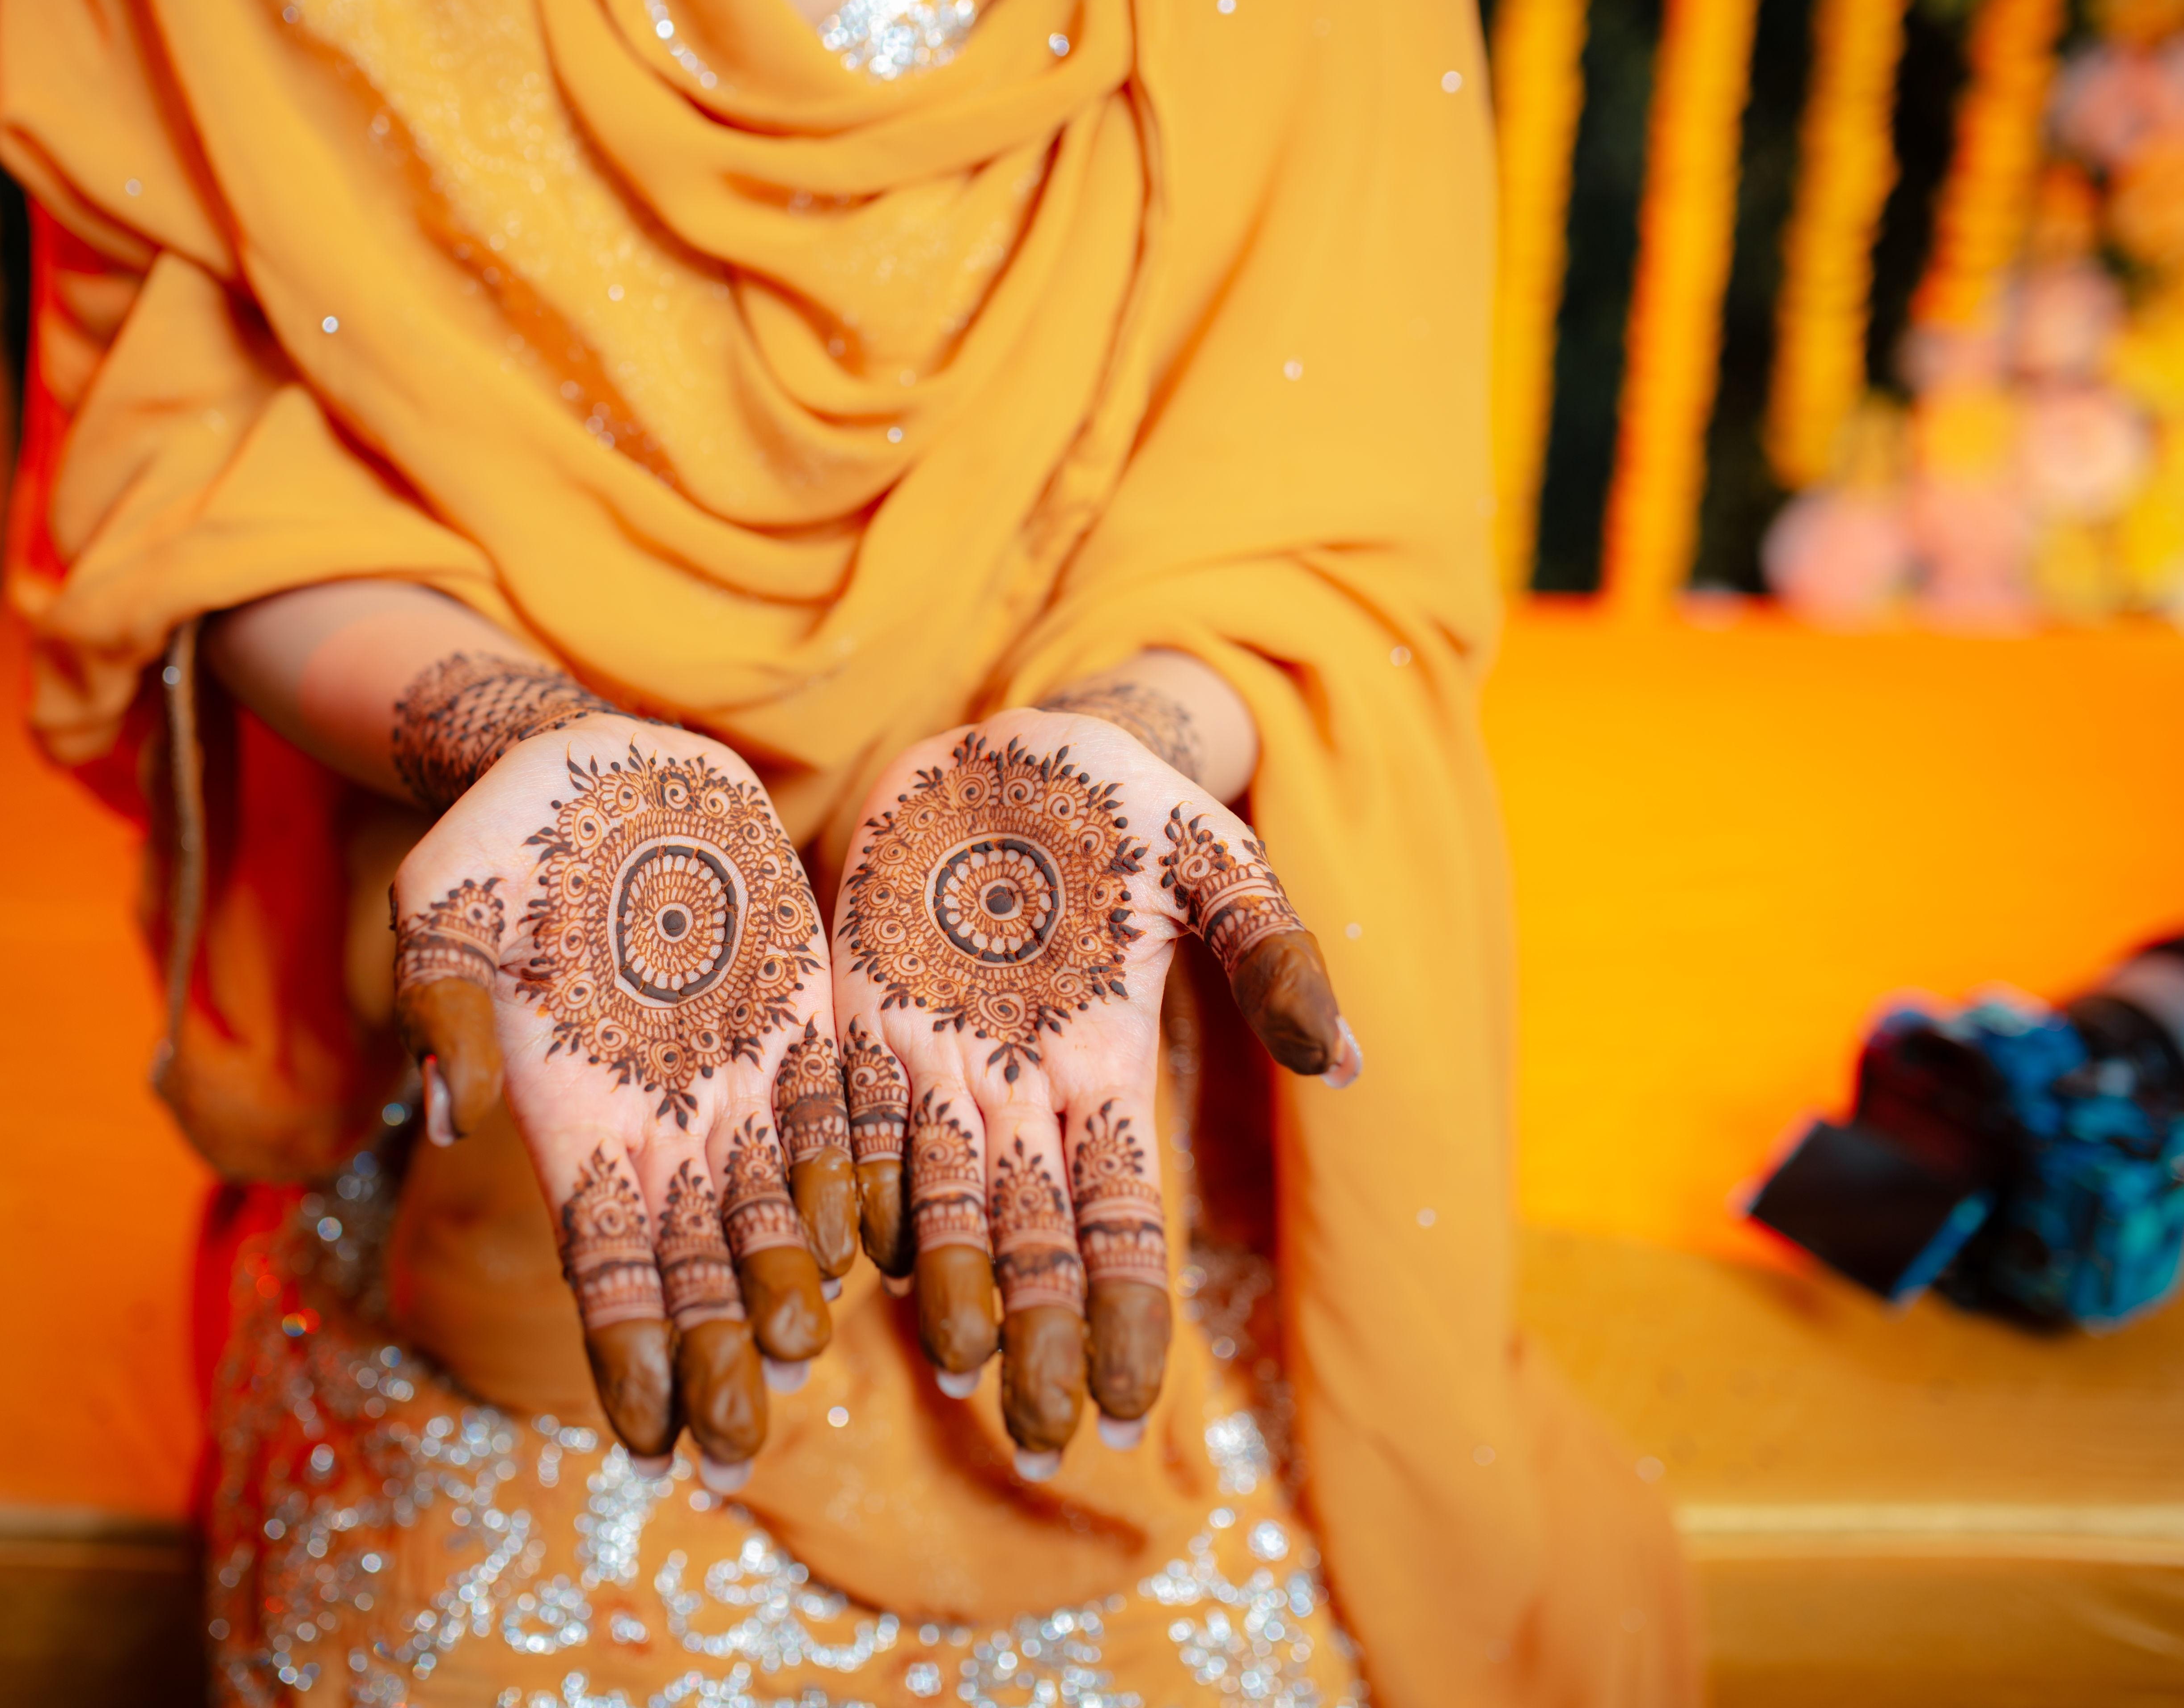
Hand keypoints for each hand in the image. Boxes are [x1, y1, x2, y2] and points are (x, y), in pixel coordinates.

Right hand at [384, 655, 857, 1485]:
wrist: (597, 765)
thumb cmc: (502, 840)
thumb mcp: (445, 908)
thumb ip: (444, 1009)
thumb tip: (449, 1116)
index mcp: (573, 1112)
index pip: (603, 1260)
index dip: (623, 1351)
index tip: (643, 1445)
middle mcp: (660, 1117)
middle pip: (694, 1263)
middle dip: (713, 1355)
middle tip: (742, 1442)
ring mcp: (735, 1072)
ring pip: (772, 1209)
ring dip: (786, 1286)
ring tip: (801, 1360)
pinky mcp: (799, 1016)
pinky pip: (841, 1116)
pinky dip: (853, 1179)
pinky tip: (875, 1244)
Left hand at [832, 703, 1353, 1470]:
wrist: (1011, 743)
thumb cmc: (1123, 804)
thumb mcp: (1212, 859)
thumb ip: (1271, 955)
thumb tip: (1349, 1067)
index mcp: (1106, 1070)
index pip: (1123, 1222)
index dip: (1125, 1314)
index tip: (1129, 1407)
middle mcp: (1019, 1091)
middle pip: (1030, 1239)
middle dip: (1036, 1338)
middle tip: (1035, 1440)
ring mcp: (933, 1057)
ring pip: (933, 1201)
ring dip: (945, 1288)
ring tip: (950, 1373)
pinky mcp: (857, 1011)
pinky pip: (843, 1116)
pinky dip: (840, 1182)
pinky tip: (833, 1254)